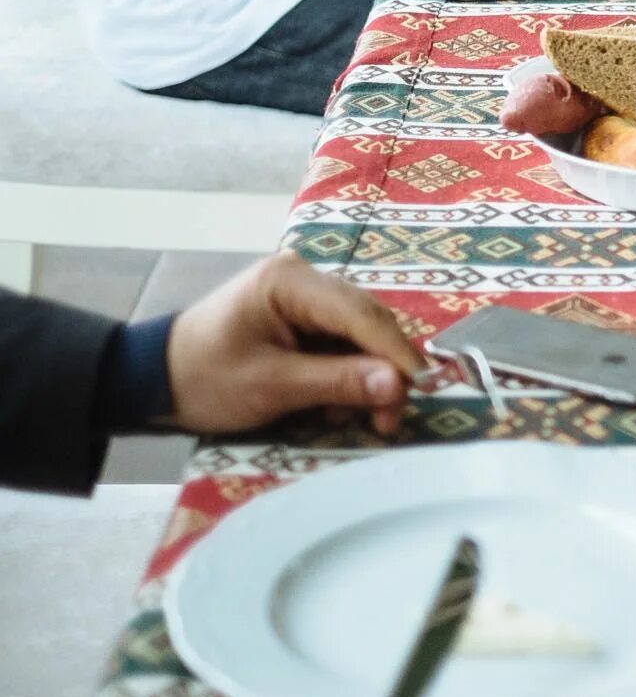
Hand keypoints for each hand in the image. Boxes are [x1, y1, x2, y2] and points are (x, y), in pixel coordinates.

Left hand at [164, 252, 427, 436]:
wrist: (154, 380)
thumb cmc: (204, 379)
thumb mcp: (270, 386)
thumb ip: (336, 382)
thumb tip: (398, 386)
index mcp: (291, 281)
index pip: (361, 314)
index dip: (395, 353)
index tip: (420, 390)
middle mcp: (305, 277)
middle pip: (368, 322)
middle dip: (384, 371)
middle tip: (389, 419)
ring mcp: (306, 295)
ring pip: (362, 335)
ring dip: (368, 377)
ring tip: (360, 417)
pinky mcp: (305, 316)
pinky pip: (344, 343)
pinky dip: (348, 375)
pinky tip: (336, 403)